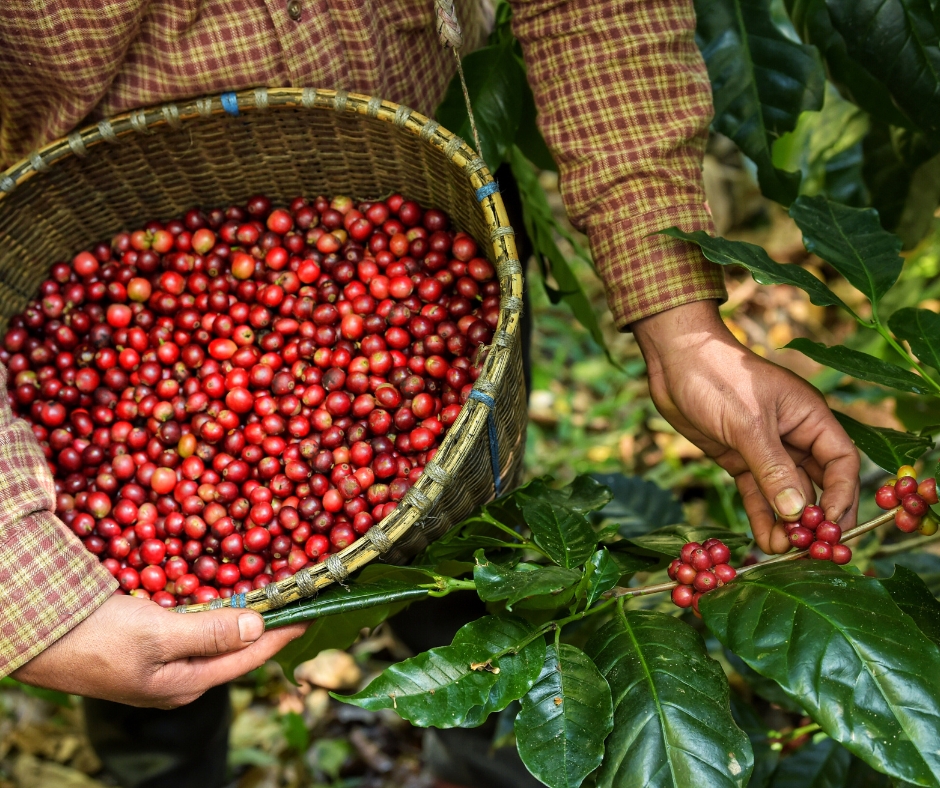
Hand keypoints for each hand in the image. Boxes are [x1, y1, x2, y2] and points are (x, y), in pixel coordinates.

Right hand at [12, 594, 305, 707]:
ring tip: (272, 593)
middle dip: (268, 623)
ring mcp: (165, 663)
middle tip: (296, 597)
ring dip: (243, 615)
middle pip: (237, 649)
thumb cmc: (96, 639)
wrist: (36, 634)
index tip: (312, 610)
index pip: (250, 657)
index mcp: (187, 683)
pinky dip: (215, 610)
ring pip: (217, 636)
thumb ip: (210, 632)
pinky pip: (195, 627)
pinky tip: (224, 593)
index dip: (283, 632)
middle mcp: (182, 678)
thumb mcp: (157, 635)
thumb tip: (259, 626)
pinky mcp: (150, 645)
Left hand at [632, 301, 859, 553]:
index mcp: (809, 417)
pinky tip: (764, 541)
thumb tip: (799, 512)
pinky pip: (758, 493)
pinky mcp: (740, 458)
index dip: (841, 496)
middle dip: (816, 517)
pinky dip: (762, 516)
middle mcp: (794, 435)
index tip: (831, 527)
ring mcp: (766, 449)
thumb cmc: (717, 377)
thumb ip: (773, 468)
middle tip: (812, 549)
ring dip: (786, 523)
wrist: (674, 360)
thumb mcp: (747, 423)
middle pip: (818, 483)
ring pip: (786, 494)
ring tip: (783, 552)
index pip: (841, 462)